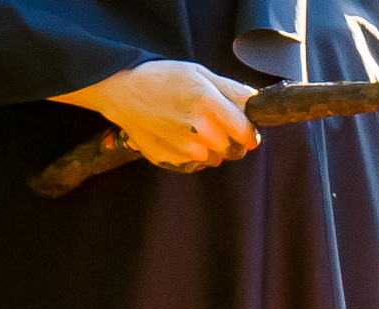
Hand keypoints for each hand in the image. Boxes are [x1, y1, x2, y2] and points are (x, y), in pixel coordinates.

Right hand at [55, 58, 259, 169]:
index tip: (248, 131)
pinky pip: (194, 165)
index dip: (250, 134)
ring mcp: (183, 149)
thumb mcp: (199, 73)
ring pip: (215, 160)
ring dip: (211, 149)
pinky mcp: (170, 160)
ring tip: (193, 128)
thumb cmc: (161, 77)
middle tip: (216, 126)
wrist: (121, 89)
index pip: (246, 134)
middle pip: (233, 151)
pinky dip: (192, 155)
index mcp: (208, 104)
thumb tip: (256, 103)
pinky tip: (179, 136)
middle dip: (231, 141)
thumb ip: (232, 90)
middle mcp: (198, 130)